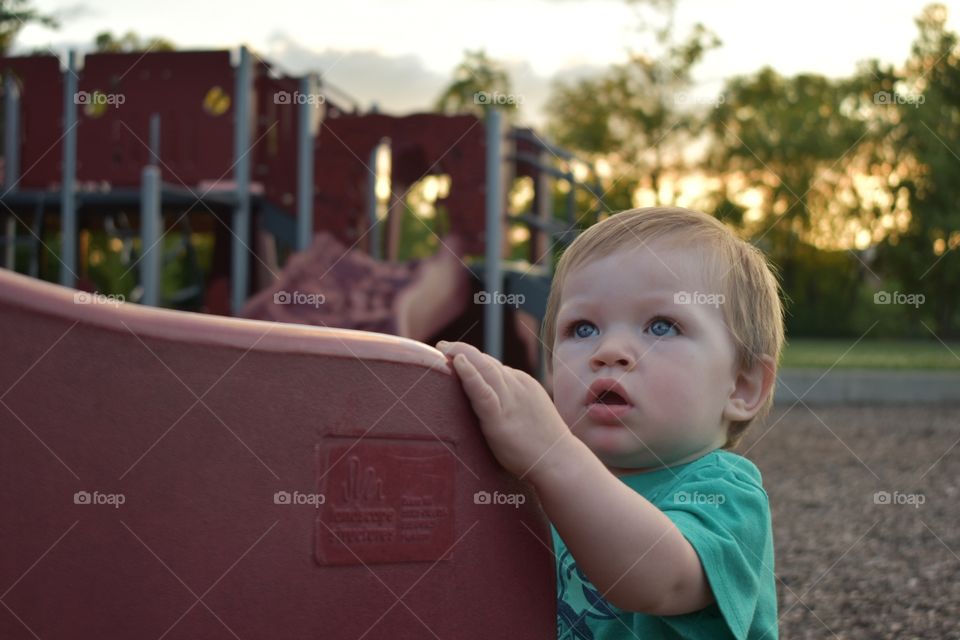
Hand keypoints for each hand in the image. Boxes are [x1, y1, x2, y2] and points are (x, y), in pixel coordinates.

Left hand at [436, 340, 572, 477]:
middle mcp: (516, 385)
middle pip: (486, 361)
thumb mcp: (529, 411)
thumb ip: (511, 401)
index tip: (454, 355)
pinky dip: (469, 375)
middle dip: (463, 349)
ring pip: (484, 368)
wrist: (560, 462)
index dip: (473, 358)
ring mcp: (509, 400)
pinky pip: (483, 392)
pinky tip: (457, 362)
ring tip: (442, 348)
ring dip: (462, 354)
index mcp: (522, 383)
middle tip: (442, 346)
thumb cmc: (543, 444)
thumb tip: (489, 401)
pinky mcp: (500, 419)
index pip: (493, 365)